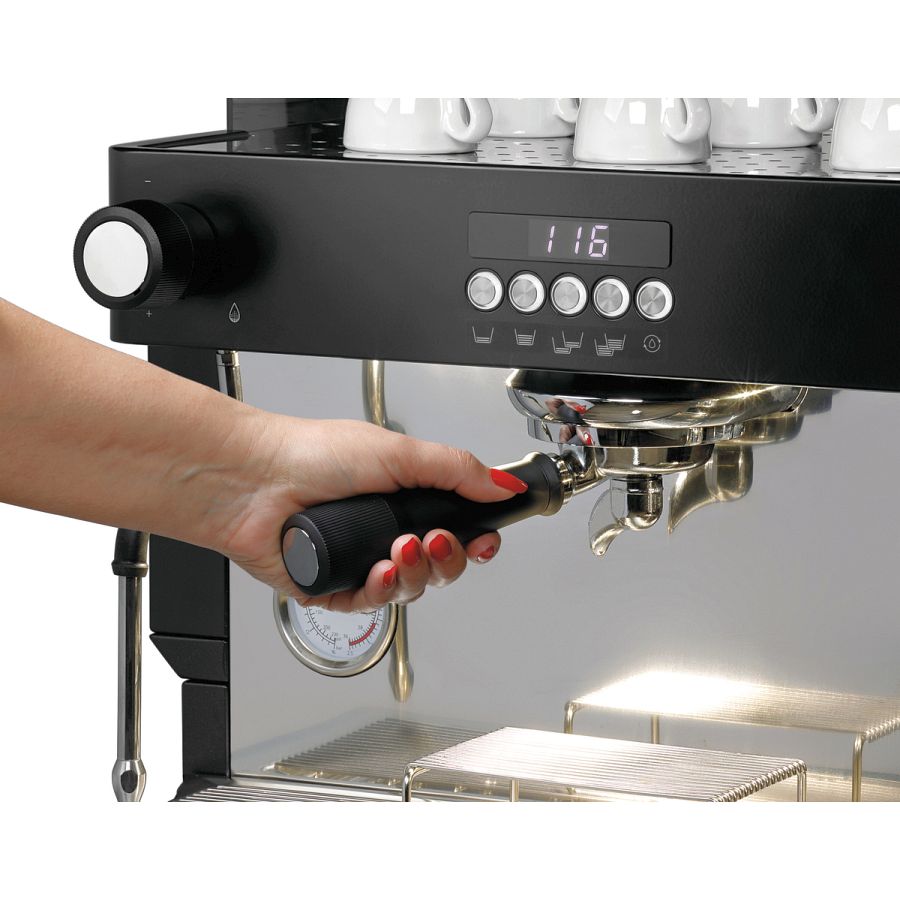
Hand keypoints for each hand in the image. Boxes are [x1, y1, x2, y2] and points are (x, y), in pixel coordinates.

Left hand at [213, 415, 525, 612]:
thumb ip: (456, 470)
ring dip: (413, 572)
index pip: (458, 528)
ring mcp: (360, 560)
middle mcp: (384, 530)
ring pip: (410, 589)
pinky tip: (378, 572)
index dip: (476, 539)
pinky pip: (371, 605)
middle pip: (440, 565)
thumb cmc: (311, 454)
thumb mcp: (398, 452)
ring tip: (398, 548)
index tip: (485, 538)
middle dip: (447, 558)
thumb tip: (503, 485)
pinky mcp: (334, 587)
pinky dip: (381, 590)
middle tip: (436, 540)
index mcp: (405, 497)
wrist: (253, 480)